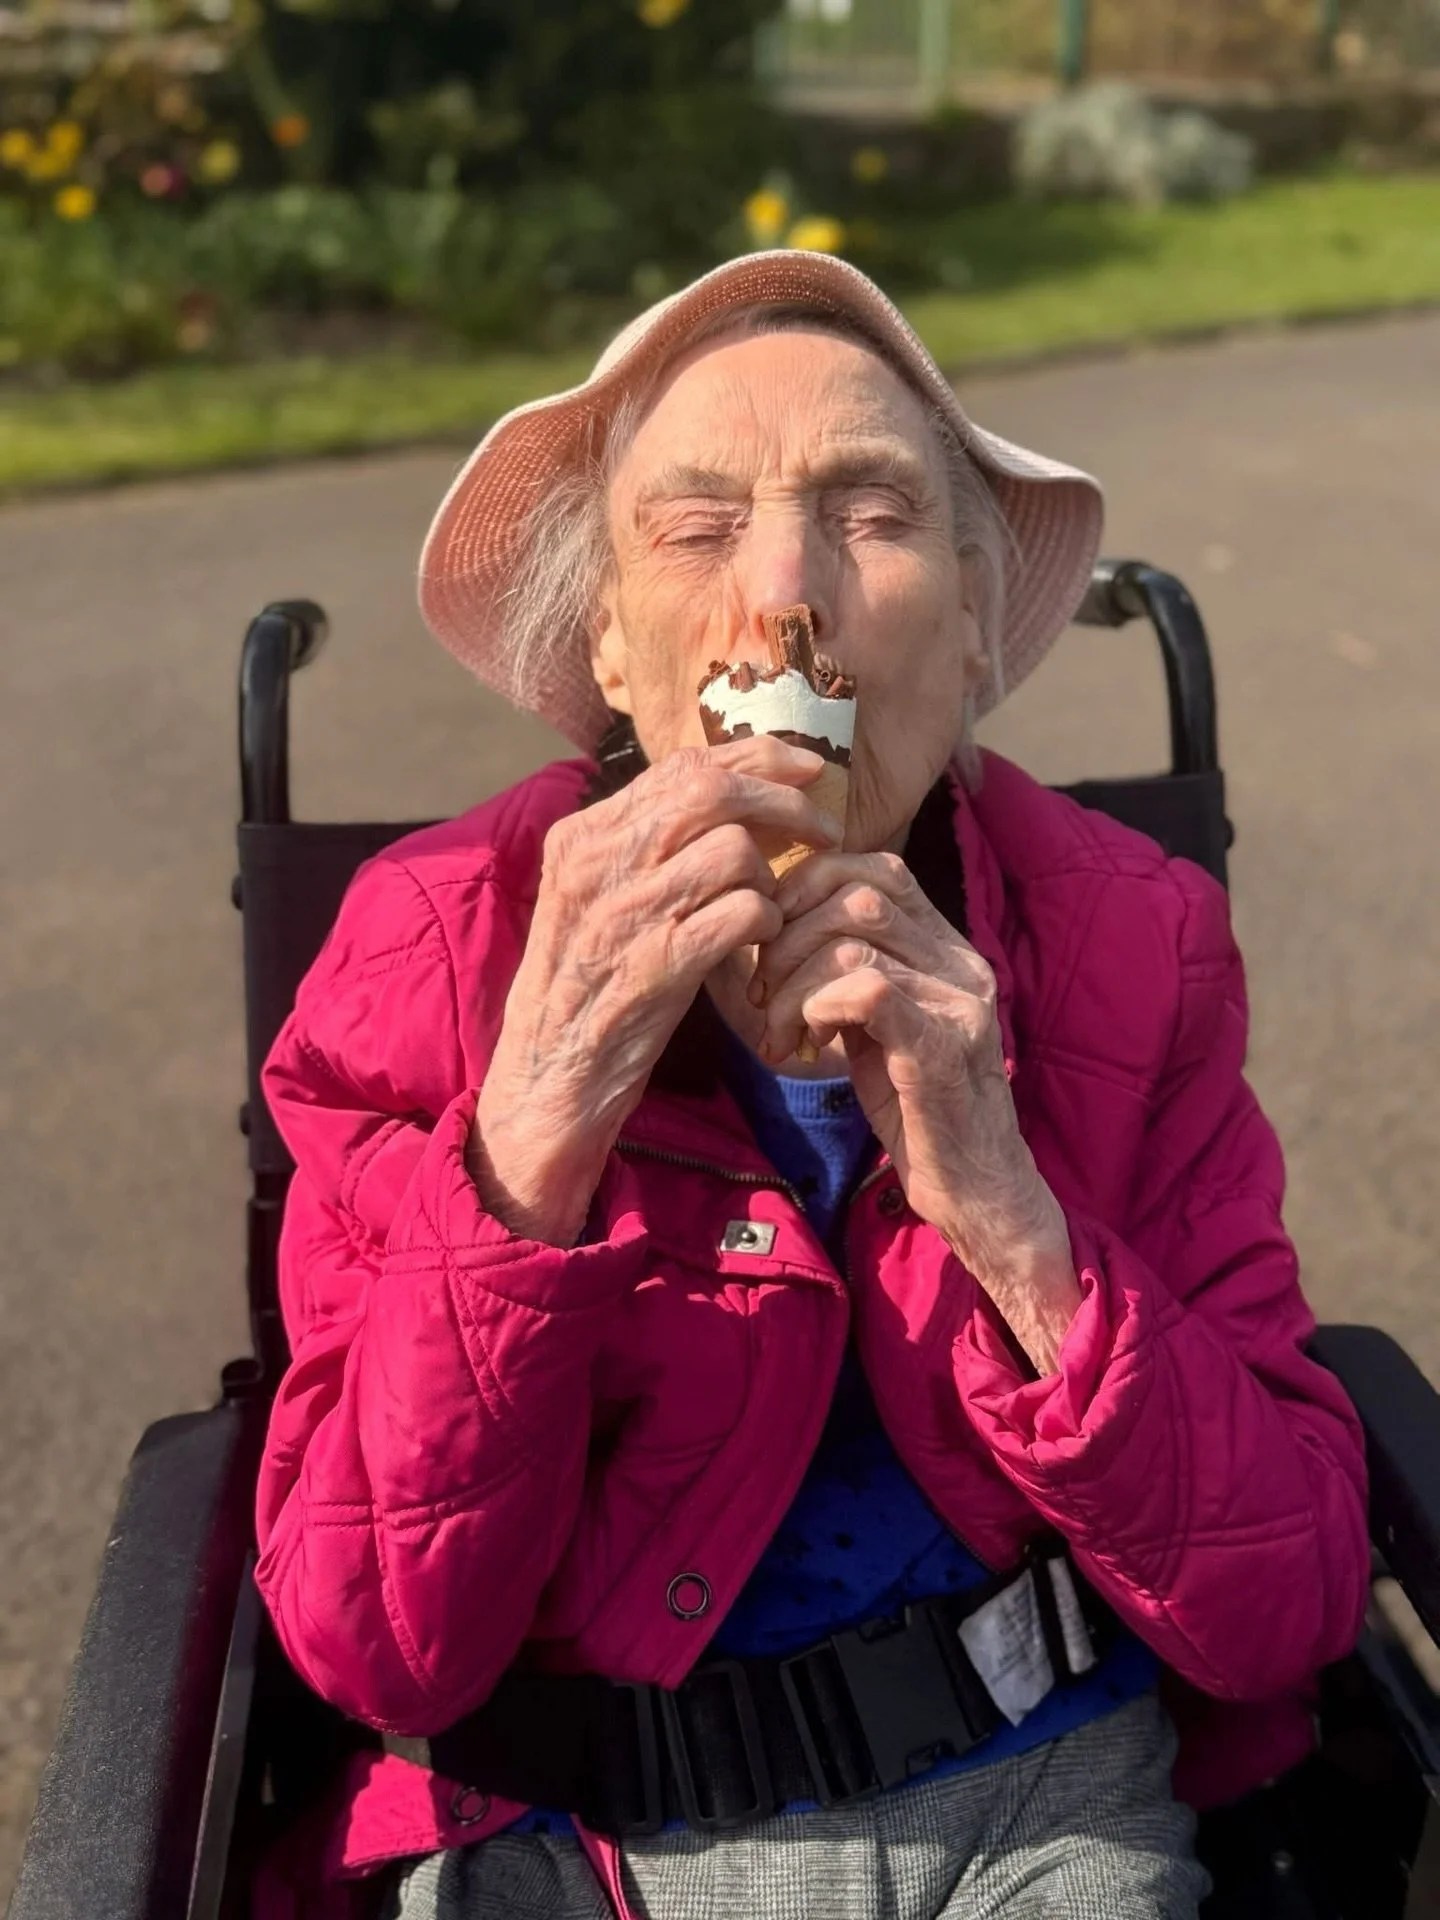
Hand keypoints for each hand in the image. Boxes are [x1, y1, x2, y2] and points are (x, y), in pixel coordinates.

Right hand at [470, 737, 841, 1246]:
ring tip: (767, 910)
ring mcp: (625, 912)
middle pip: (712, 791)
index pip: (682, 766)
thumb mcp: (598, 900)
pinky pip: (743, 913)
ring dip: (771, 878)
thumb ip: (644, 847)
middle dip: (783, 802)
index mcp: (582, 836)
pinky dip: (766, 923)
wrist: (548, 1078)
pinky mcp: (656, 965)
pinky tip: (759, 946)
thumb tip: (726, 794)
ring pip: (734, 849)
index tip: (804, 768)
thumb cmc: (589, 987)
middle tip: (824, 828)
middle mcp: (597, 862)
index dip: (756, 758)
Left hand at [750, 850, 1080, 1372]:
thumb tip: (775, 929)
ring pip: (853, 937)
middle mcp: (962, 963)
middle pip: (859, 892)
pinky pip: (865, 990)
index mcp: (948, 949)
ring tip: (780, 1029)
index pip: (878, 869)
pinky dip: (816, 1007)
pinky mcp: (942, 1048)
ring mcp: (959, 1003)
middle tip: (762, 993)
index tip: (769, 943)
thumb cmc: (915, 1110)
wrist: (975, 1191)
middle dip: (788, 936)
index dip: (809, 888)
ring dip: (792, 980)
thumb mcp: (876, 1025)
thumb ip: (845, 972)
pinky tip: (807, 1045)